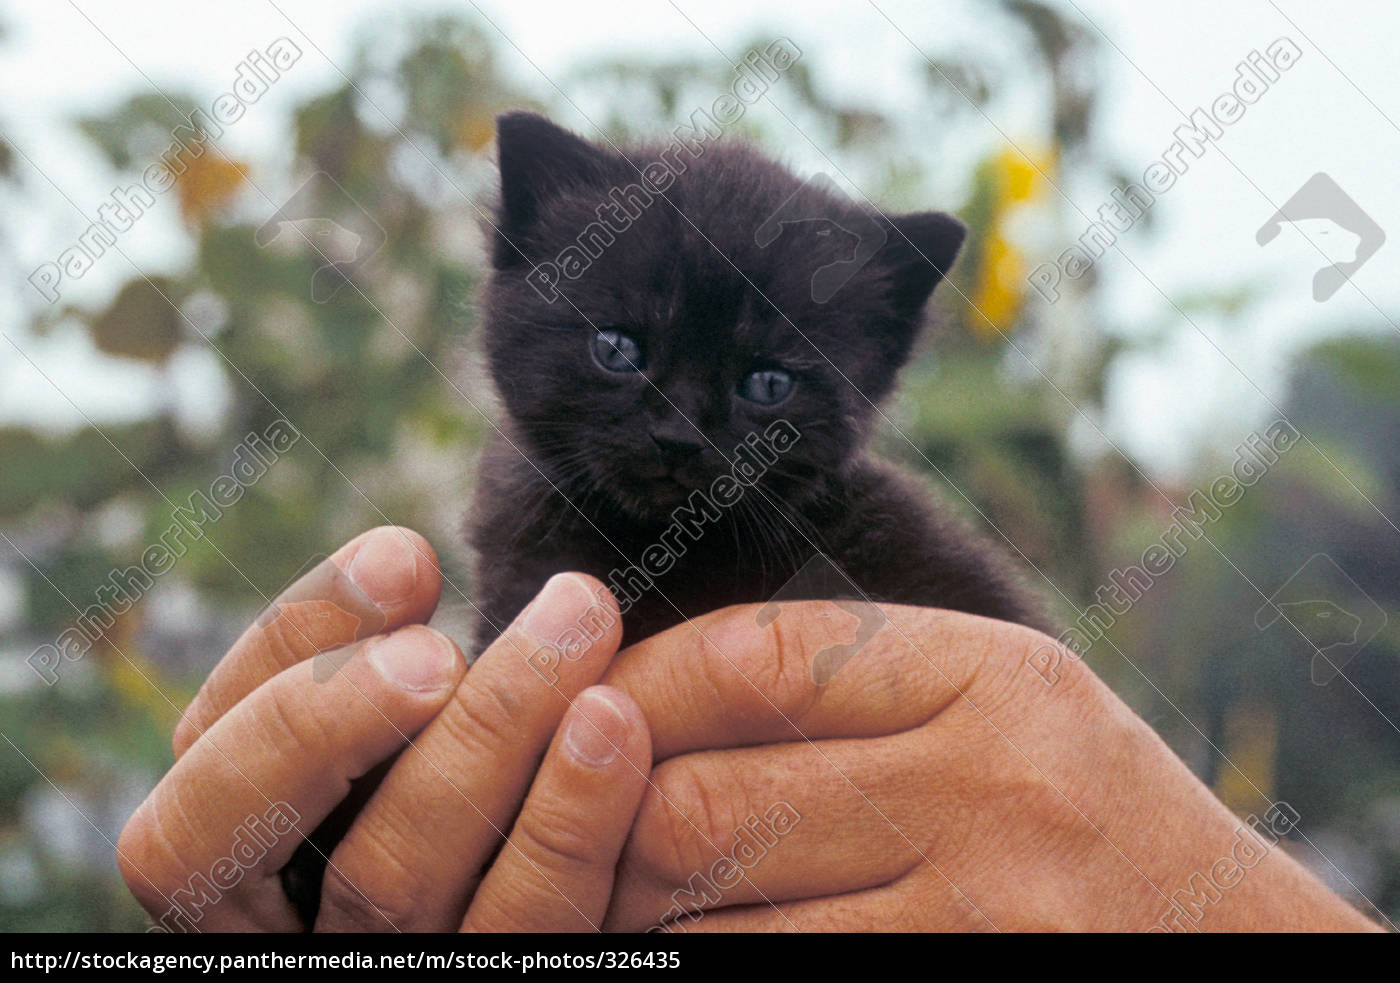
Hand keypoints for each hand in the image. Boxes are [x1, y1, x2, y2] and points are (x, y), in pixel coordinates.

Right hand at [117, 527, 649, 931]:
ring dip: (483, 729)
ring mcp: (385, 972)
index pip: (196, 771)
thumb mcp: (416, 745)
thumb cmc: (496, 794)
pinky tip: (614, 718)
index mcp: (237, 873)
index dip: (285, 652)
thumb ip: (385, 683)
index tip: (404, 555)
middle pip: (230, 845)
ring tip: (571, 620)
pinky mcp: (490, 982)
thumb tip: (401, 560)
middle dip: (325, 711)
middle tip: (435, 637)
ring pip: (388, 882)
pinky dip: (567, 816)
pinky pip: (522, 926)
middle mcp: (287, 939)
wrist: (577, 917)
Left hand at [596, 600, 1381, 931]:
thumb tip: (645, 685)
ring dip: (630, 912)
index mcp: (993, 677)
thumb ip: (853, 688)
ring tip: (586, 892)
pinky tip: (673, 941)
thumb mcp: (998, 705)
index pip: (757, 658)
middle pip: (709, 798)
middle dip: (601, 815)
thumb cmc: (1082, 809)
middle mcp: (992, 788)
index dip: (639, 679)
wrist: (1229, 943)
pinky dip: (703, 959)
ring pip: (718, 919)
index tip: (582, 698)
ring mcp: (981, 914)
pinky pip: (774, 978)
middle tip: (548, 819)